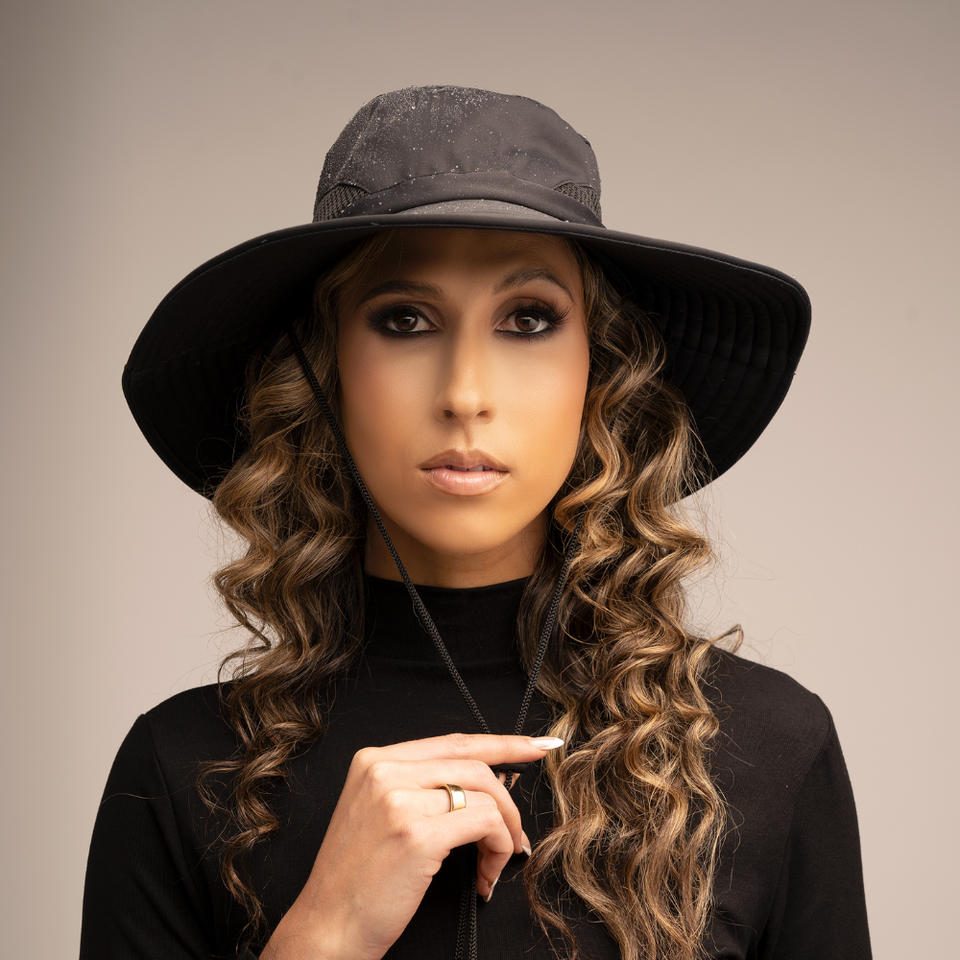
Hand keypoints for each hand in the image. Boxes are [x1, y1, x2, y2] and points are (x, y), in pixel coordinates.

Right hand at [260, 732, 562, 959]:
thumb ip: (422, 787)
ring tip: (496, 862)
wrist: (327, 929)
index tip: (536, 747)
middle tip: (516, 834)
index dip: (502, 744)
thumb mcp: (379, 814)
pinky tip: (486, 874)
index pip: (453, 742)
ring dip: (504, 831)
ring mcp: (398, 800)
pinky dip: (498, 848)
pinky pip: (485, 823)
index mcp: (374, 760)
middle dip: (508, 800)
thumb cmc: (357, 881)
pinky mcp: (416, 834)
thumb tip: (488, 781)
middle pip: (474, 765)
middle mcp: (383, 771)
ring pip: (485, 793)